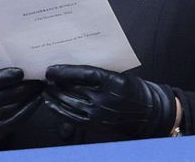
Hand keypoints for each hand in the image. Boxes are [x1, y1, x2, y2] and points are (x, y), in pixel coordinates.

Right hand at [0, 67, 43, 149]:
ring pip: (13, 106)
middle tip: (40, 78)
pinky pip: (16, 119)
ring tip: (41, 86)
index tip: (21, 72)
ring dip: (30, 95)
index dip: (4, 76)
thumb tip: (22, 61)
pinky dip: (29, 108)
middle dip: (25, 85)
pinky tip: (38, 99)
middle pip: (4, 94)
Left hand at [44, 65, 175, 139]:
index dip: (65, 71)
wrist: (148, 113)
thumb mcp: (121, 75)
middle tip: (47, 77)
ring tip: (47, 88)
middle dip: (57, 83)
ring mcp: (99, 113)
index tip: (52, 69)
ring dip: (54, 95)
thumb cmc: (134, 90)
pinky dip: (58, 110)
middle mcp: (105, 98)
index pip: (84, 73)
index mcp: (114, 81)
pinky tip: (51, 103)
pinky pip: (70, 117)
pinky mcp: (94, 124)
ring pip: (69, 103)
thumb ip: (100, 74)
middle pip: (74, 88)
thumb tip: (75, 69)